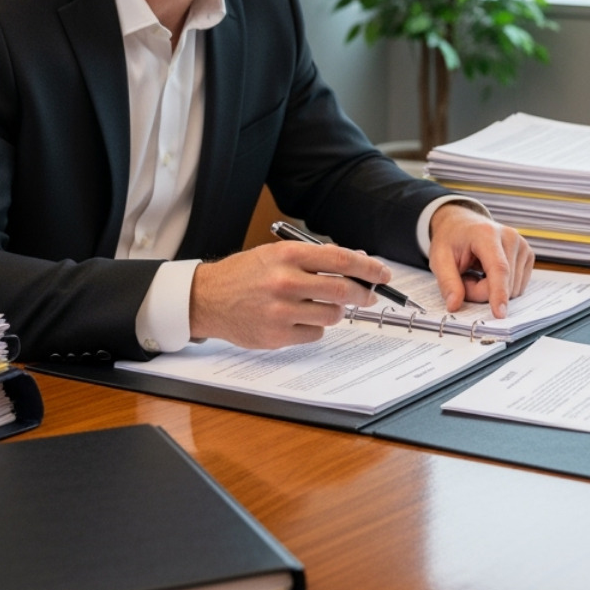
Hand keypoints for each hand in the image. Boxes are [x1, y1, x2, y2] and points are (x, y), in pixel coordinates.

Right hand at [188, 241, 390, 347]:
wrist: (207, 298)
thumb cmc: (245, 274)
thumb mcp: (276, 254)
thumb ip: (315, 258)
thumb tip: (357, 262)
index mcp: (287, 255)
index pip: (340, 259)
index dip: (368, 268)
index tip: (382, 274)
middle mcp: (285, 282)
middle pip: (343, 290)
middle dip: (363, 293)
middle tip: (369, 295)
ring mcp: (281, 311)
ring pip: (332, 315)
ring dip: (336, 311)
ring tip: (322, 305)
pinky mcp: (276, 336)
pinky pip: (315, 334)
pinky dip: (315, 327)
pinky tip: (300, 319)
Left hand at [427, 202, 533, 317]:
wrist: (463, 225)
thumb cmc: (452, 240)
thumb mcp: (439, 259)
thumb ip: (447, 282)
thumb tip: (454, 305)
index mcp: (487, 234)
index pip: (498, 268)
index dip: (499, 293)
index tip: (499, 313)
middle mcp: (510, 237)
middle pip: (504, 283)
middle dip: (481, 291)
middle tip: (464, 278)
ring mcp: (522, 245)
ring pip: (512, 288)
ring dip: (491, 290)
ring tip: (477, 273)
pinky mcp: (528, 255)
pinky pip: (517, 287)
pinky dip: (502, 287)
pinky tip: (490, 273)